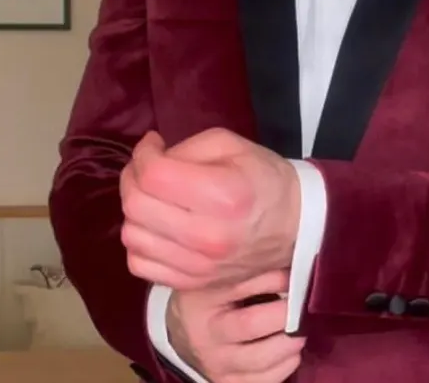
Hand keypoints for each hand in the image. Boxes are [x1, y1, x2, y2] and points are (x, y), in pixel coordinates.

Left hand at [120, 127, 300, 291]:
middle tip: (147, 166)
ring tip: (153, 196)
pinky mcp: (191, 283)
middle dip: (132, 177)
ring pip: (132, 235)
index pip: (154, 175)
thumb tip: (152, 159)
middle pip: (136, 205)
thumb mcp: (234, 146)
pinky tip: (156, 225)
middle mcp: (206, 236)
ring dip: (134, 209)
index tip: (152, 144)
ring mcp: (197, 266)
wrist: (297, 226)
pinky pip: (139, 264)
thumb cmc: (266, 179)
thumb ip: (188, 148)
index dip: (143, 154)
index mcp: (221, 195)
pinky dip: (139, 240)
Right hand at [167, 269, 303, 382]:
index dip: (276, 278)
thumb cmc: (216, 295)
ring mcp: (215, 362)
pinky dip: (284, 366)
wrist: (189, 331)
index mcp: (204, 295)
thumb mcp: (225, 275)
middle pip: (250, 324)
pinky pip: (263, 381)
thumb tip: (294, 260)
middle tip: (300, 306)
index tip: (294, 273)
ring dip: (288, 343)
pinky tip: (290, 351)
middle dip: (284, 314)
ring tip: (300, 330)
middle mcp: (206, 332)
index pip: (244, 283)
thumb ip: (254, 269)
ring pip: (259, 359)